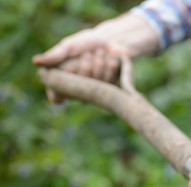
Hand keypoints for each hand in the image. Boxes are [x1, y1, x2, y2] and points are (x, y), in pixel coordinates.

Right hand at [33, 13, 158, 102]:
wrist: (111, 40)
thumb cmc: (85, 44)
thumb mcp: (69, 47)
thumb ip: (55, 56)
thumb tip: (35, 61)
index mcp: (63, 82)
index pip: (56, 98)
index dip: (60, 90)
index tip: (67, 73)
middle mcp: (78, 92)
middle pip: (78, 88)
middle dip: (84, 66)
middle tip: (86, 54)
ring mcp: (94, 93)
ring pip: (95, 84)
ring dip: (98, 63)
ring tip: (98, 54)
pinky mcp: (111, 90)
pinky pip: (109, 81)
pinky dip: (109, 66)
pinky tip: (109, 60)